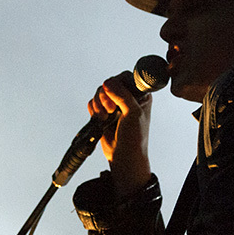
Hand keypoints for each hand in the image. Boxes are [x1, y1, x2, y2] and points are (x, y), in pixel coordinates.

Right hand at [88, 71, 151, 198]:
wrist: (123, 156)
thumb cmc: (135, 138)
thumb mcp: (133, 113)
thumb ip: (122, 96)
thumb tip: (108, 82)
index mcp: (140, 95)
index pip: (125, 77)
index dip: (117, 84)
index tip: (114, 95)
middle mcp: (128, 97)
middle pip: (110, 83)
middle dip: (105, 96)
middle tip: (110, 110)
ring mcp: (115, 105)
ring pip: (100, 92)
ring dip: (98, 103)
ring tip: (105, 116)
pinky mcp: (104, 113)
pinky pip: (92, 103)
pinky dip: (93, 109)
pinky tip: (100, 119)